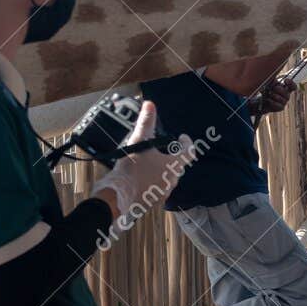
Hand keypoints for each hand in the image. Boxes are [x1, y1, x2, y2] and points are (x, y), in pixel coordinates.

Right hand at [91, 101, 194, 225]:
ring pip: (169, 177)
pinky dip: (155, 180)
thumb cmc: (130, 170)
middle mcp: (173, 180)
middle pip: (178, 164)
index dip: (187, 142)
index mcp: (174, 166)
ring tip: (150, 161)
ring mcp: (164, 192)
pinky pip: (159, 188)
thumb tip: (150, 104)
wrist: (116, 198)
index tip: (182, 137)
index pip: (190, 152)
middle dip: (173, 155)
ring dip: (163, 168)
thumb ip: (146, 123)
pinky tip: (142, 176)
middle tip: (163, 147)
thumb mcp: (138, 143)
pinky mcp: (154, 201)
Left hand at [257, 76, 295, 113]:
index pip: (293, 86)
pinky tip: (268, 99)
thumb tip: (274, 80)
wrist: (263, 102)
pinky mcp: (281, 108)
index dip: (291, 83)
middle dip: (278, 89)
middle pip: (286, 92)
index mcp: (286, 88)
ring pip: (281, 99)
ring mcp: (284, 102)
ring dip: (273, 95)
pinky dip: (271, 101)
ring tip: (269, 94)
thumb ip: (272, 81)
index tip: (285, 81)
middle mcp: (287, 95)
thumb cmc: (268, 91)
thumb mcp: (270, 84)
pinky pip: (277, 105)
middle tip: (273, 88)